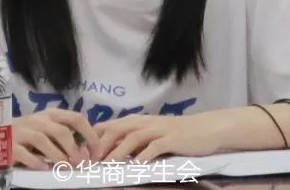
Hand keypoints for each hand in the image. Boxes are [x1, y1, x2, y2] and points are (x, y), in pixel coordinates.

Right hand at [12, 109, 99, 169]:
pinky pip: (24, 152)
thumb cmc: (28, 135)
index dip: (90, 135)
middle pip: (61, 130)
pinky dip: (35, 161)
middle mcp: (37, 120)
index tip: (97, 152)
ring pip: (43, 140)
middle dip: (75, 149)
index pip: (76, 118)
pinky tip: (43, 168)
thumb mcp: (47, 130)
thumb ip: (65, 136)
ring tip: (66, 168)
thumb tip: (86, 151)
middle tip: (83, 164)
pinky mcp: (9, 144)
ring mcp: (22, 131)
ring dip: (58, 156)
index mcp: (50, 114)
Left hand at [93, 113, 225, 163]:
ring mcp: (159, 130)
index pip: (110, 126)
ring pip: (133, 138)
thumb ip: (133, 144)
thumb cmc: (177, 135)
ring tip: (108, 165)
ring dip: (119, 151)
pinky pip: (155, 147)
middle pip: (117, 130)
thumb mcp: (152, 136)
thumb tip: (111, 155)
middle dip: (101, 145)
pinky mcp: (172, 139)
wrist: (206, 129)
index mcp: (138, 121)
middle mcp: (146, 122)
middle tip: (89, 161)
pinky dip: (144, 156)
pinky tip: (136, 166)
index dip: (94, 139)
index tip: (82, 153)